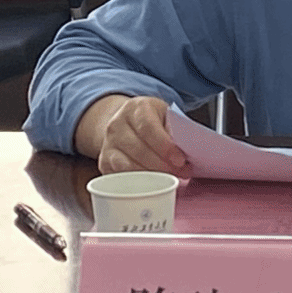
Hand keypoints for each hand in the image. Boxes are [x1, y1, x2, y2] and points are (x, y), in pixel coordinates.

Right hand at [77, 94, 191, 177]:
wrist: (124, 121)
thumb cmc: (151, 120)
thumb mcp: (164, 115)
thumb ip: (174, 129)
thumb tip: (187, 150)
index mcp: (136, 108)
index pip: (148, 128)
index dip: (165, 146)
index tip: (180, 160)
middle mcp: (117, 124)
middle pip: (139, 149)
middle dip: (163, 165)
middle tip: (181, 173)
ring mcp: (108, 144)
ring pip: (128, 165)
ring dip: (151, 177)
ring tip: (169, 180)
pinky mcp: (104, 161)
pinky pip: (121, 176)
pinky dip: (138, 183)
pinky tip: (153, 185)